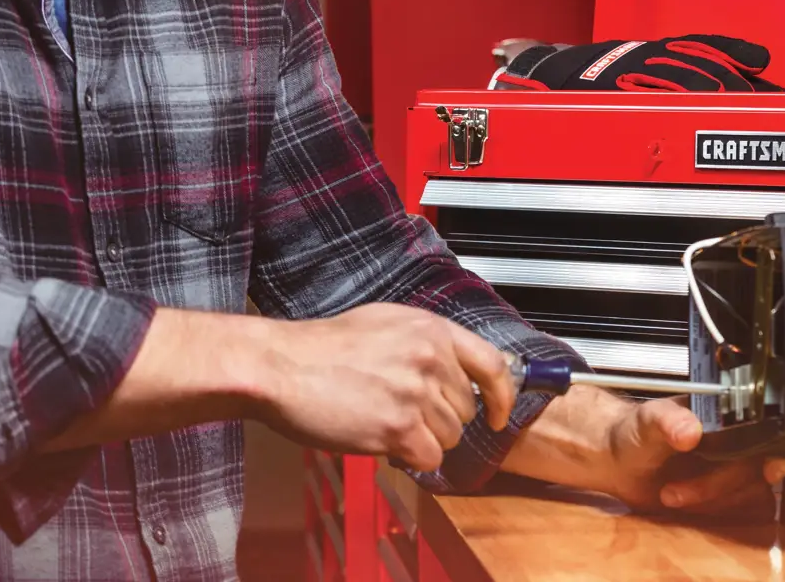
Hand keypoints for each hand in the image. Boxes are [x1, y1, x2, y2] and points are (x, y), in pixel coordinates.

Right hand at [253, 303, 515, 472]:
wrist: (282, 366)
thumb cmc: (323, 347)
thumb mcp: (386, 323)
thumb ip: (426, 343)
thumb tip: (456, 372)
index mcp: (431, 329)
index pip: (493, 365)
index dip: (502, 397)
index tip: (497, 415)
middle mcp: (430, 358)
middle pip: (465, 410)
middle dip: (440, 421)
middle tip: (404, 417)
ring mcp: (415, 392)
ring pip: (449, 438)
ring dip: (422, 441)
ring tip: (386, 425)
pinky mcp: (398, 426)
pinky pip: (428, 459)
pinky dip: (410, 460)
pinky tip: (384, 444)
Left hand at [604, 397, 784, 512]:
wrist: (617, 461)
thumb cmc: (633, 432)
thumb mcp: (646, 421)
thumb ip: (667, 421)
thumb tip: (692, 431)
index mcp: (726, 417)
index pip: (768, 435)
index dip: (775, 453)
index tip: (768, 470)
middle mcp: (738, 443)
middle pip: (757, 473)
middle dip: (716, 487)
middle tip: (672, 492)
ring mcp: (734, 472)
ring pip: (752, 497)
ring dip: (713, 504)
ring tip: (669, 496)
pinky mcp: (727, 497)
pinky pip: (743, 513)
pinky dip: (722, 517)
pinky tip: (691, 511)